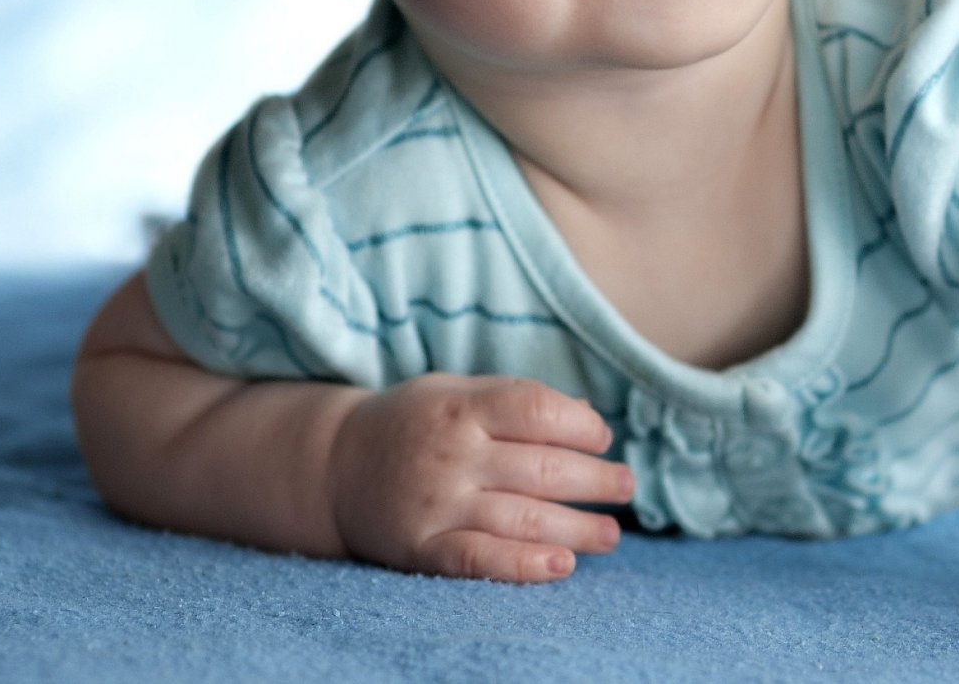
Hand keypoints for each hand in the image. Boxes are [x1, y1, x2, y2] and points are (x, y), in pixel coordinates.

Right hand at [326, 371, 634, 582]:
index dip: (580, 424)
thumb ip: (513, 401)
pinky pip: (480, 559)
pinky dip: (524, 565)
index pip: (536, 409)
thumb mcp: (455, 392)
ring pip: (522, 518)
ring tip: (611, 534)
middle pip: (542, 469)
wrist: (333, 467)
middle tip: (625, 486)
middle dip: (595, 480)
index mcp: (460, 406)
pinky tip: (562, 566)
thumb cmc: (413, 423)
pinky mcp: (423, 548)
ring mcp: (436, 504)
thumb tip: (584, 411)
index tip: (602, 437)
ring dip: (577, 528)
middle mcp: (450, 454)